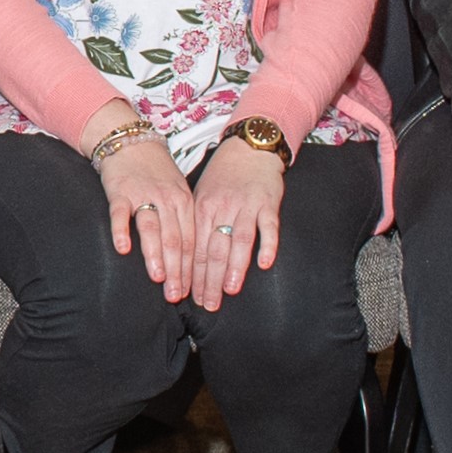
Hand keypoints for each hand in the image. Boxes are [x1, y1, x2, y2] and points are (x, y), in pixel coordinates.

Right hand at [95, 134, 200, 305]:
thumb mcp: (178, 190)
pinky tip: (122, 249)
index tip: (192, 292)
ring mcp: (143, 194)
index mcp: (184, 201)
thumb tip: (192, 257)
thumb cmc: (155, 170)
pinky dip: (122, 231)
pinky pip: (120, 213)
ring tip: (158, 278)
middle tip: (176, 296)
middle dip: (177, 271)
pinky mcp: (120, 191)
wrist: (130, 139)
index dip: (193, 269)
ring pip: (152, 229)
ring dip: (156, 255)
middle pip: (175, 239)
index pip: (192, 240)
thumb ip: (183, 220)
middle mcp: (167, 199)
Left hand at [188, 140, 288, 301]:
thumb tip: (183, 260)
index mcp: (201, 208)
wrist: (248, 148)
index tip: (189, 297)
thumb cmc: (222, 177)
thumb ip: (195, 225)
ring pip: (239, 240)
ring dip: (234, 267)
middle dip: (210, 279)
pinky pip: (268, 226)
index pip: (194, 247)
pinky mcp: (268, 203)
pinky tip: (264, 264)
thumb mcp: (201, 196)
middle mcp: (222, 207)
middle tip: (208, 304)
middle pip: (214, 249)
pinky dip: (267, 245)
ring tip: (230, 290)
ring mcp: (246, 205)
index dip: (191, 275)